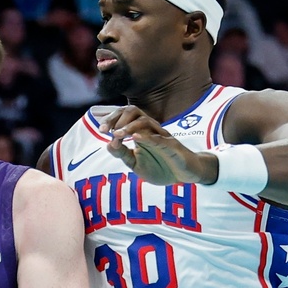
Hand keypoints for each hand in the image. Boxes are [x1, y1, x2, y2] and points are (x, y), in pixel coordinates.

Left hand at [101, 105, 216, 185]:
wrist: (185, 175)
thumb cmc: (162, 167)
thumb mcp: (136, 164)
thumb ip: (123, 154)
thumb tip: (108, 144)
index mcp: (141, 131)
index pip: (125, 115)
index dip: (112, 118)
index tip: (101, 129)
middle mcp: (151, 129)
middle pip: (133, 111)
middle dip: (117, 118)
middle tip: (105, 130)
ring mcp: (162, 136)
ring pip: (145, 121)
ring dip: (128, 127)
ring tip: (117, 134)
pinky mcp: (172, 146)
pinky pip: (160, 138)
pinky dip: (147, 137)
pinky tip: (135, 138)